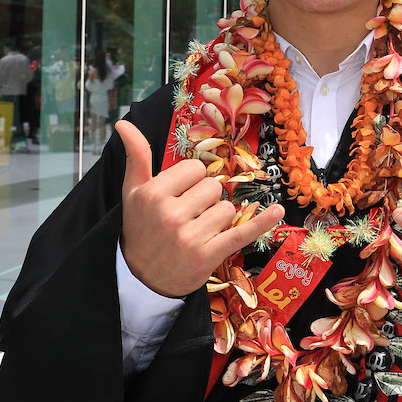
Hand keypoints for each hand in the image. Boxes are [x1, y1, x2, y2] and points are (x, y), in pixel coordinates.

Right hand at [116, 120, 283, 297]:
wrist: (140, 279)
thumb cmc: (140, 228)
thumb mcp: (132, 192)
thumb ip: (136, 156)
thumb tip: (124, 122)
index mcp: (153, 193)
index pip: (195, 168)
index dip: (191, 180)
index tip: (180, 195)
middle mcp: (170, 213)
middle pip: (213, 186)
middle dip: (205, 199)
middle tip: (187, 216)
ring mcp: (190, 236)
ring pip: (226, 208)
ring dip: (217, 218)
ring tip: (196, 232)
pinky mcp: (207, 255)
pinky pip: (241, 232)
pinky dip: (262, 222)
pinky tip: (278, 211)